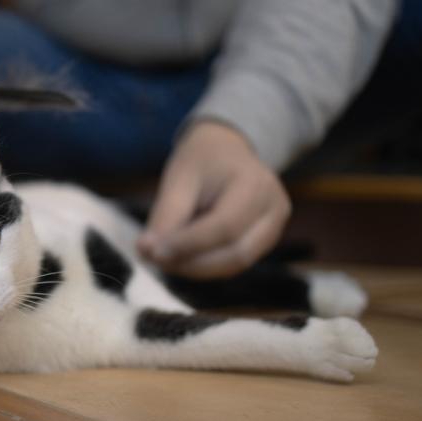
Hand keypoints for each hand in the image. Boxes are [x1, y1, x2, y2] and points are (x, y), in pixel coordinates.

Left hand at [137, 121, 290, 278]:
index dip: (187, 245)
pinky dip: (206, 265)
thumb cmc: (202, 161)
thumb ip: (165, 218)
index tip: (153, 253)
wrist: (226, 150)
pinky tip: (183, 256)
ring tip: (166, 257)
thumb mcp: (178, 180)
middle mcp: (274, 207)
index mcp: (256, 183)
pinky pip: (235, 263)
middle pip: (235, 253)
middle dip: (191, 263)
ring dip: (196, 268)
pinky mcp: (265, 241)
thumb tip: (147, 252)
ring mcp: (274, 227)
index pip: (224, 227)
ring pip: (235, 264)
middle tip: (155, 259)